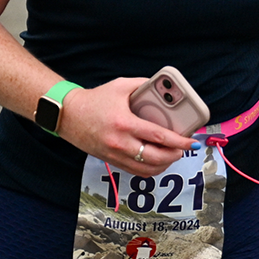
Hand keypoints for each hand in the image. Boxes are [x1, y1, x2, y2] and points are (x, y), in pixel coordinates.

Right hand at [60, 78, 193, 175]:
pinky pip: (136, 172)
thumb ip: (143, 86)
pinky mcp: (111, 161)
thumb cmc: (94, 100)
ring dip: (164, 164)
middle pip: (155, 157)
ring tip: (173, 154)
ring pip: (146, 169)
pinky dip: (151, 169)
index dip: (179, 141)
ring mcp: (115, 154)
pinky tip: (158, 161)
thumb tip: (164, 89)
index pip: (158, 136)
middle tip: (184, 148)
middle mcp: (120, 142)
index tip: (191, 140)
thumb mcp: (121, 86)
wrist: (68, 115)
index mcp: (124, 123)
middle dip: (175, 154)